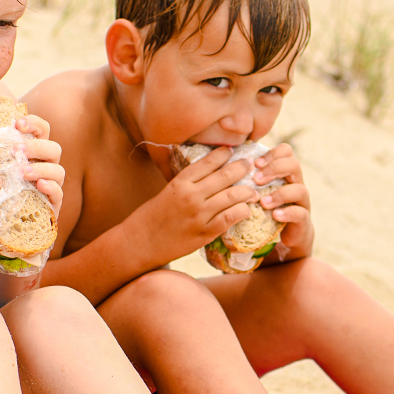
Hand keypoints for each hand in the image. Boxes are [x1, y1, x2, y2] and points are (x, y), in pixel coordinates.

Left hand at [14, 114, 64, 212]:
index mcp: (32, 153)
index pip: (42, 130)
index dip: (34, 123)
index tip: (17, 123)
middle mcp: (45, 166)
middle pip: (54, 148)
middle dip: (37, 147)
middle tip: (17, 151)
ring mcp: (50, 186)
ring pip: (58, 170)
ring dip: (42, 168)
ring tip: (23, 172)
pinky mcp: (51, 205)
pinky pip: (59, 193)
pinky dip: (51, 187)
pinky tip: (39, 185)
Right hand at [133, 146, 256, 264]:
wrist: (140, 242)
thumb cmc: (152, 217)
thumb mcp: (167, 192)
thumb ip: (188, 184)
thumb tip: (209, 175)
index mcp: (180, 182)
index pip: (208, 162)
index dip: (223, 154)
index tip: (232, 151)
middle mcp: (191, 196)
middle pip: (224, 176)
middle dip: (241, 168)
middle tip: (250, 165)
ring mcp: (199, 215)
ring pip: (232, 196)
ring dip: (247, 191)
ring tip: (254, 191)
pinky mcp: (205, 233)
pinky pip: (231, 218)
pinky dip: (242, 211)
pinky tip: (246, 209)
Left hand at [252, 143, 313, 259]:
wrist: (285, 236)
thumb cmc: (265, 209)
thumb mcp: (257, 191)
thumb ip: (248, 178)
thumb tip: (224, 165)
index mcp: (284, 173)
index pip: (286, 151)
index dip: (272, 153)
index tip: (255, 163)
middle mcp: (295, 183)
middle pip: (294, 165)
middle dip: (274, 169)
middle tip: (256, 179)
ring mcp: (301, 202)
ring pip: (300, 189)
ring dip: (280, 194)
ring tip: (263, 202)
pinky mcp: (303, 220)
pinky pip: (300, 213)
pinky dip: (287, 213)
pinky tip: (275, 215)